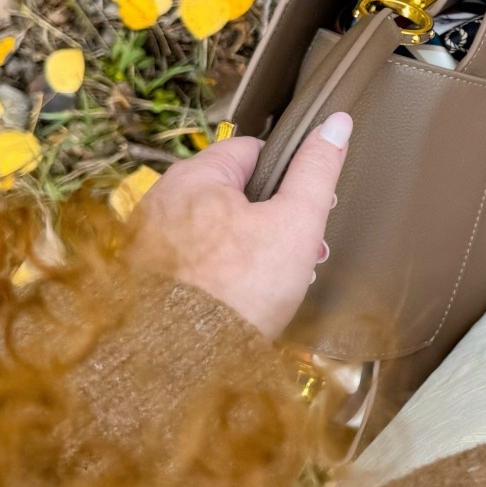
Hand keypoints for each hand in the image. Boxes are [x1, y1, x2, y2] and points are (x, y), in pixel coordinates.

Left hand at [129, 113, 351, 340]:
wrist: (182, 362)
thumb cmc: (239, 290)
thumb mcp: (297, 222)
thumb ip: (317, 171)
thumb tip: (337, 123)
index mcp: (193, 176)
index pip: (253, 151)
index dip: (290, 175)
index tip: (309, 206)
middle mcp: (163, 202)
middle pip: (236, 193)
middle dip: (275, 219)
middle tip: (303, 252)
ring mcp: (151, 243)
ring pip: (218, 230)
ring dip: (253, 248)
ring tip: (278, 282)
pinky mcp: (148, 280)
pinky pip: (197, 261)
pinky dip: (223, 272)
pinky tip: (245, 298)